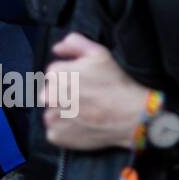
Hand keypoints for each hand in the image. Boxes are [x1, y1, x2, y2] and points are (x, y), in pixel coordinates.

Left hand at [41, 33, 147, 150]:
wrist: (130, 115)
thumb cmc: (115, 83)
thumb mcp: (100, 53)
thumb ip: (75, 43)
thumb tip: (56, 48)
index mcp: (56, 74)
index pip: (56, 72)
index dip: (73, 75)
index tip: (88, 82)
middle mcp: (48, 96)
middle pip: (51, 93)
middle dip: (65, 93)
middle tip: (88, 97)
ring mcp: (51, 118)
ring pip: (53, 111)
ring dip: (65, 111)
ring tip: (87, 111)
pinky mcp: (56, 136)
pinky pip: (56, 130)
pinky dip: (67, 129)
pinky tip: (84, 125)